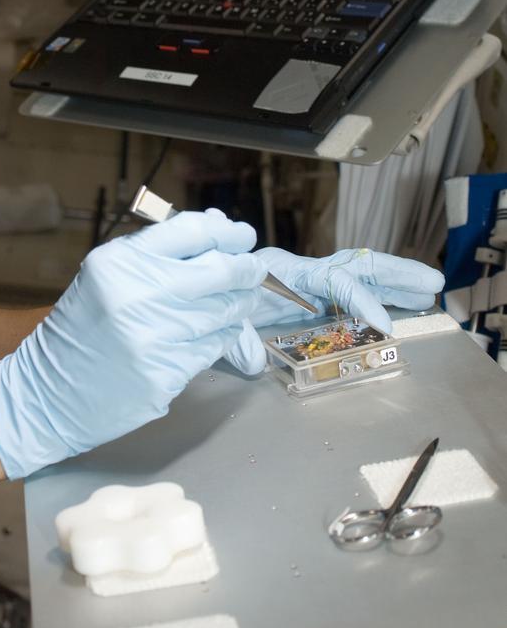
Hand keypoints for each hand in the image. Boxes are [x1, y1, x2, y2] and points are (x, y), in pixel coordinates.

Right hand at [0, 210, 265, 478]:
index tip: (242, 236)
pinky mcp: (165, 374)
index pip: (191, 231)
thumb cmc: (83, 329)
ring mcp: (153, 337)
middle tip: (254, 270)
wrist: (49, 392)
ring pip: (224, 312)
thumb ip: (156, 253)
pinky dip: (221, 338)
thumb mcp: (107, 276)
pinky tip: (216, 334)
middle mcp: (136, 294)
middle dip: (245, 269)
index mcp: (119, 262)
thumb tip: (215, 226)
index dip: (226, 232)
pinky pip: (213, 347)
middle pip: (218, 270)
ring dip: (238, 306)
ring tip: (238, 302)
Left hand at [223, 246, 443, 375]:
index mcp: (283, 272)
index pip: (333, 280)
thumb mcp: (218, 317)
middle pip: (356, 264)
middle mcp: (300, 272)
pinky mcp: (307, 296)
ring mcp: (306, 283)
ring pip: (357, 275)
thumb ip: (235, 338)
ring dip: (393, 281)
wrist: (197, 285)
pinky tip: (397, 305)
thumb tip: (255, 363)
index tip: (385, 325)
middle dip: (395, 272)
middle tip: (431, 282)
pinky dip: (375, 296)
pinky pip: (347, 292)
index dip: (362, 301)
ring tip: (428, 290)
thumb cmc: (208, 297)